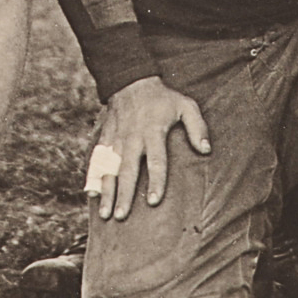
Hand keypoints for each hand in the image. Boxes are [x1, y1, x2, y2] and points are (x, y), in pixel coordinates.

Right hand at [90, 77, 210, 220]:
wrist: (130, 80)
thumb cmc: (162, 97)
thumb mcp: (185, 106)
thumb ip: (197, 127)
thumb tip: (206, 150)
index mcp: (153, 132)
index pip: (155, 161)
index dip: (155, 182)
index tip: (153, 201)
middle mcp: (132, 138)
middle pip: (128, 171)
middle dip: (124, 194)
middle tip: (122, 216)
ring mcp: (116, 139)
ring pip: (110, 169)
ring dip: (107, 192)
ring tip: (106, 214)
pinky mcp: (105, 138)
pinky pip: (97, 160)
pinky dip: (93, 177)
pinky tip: (91, 195)